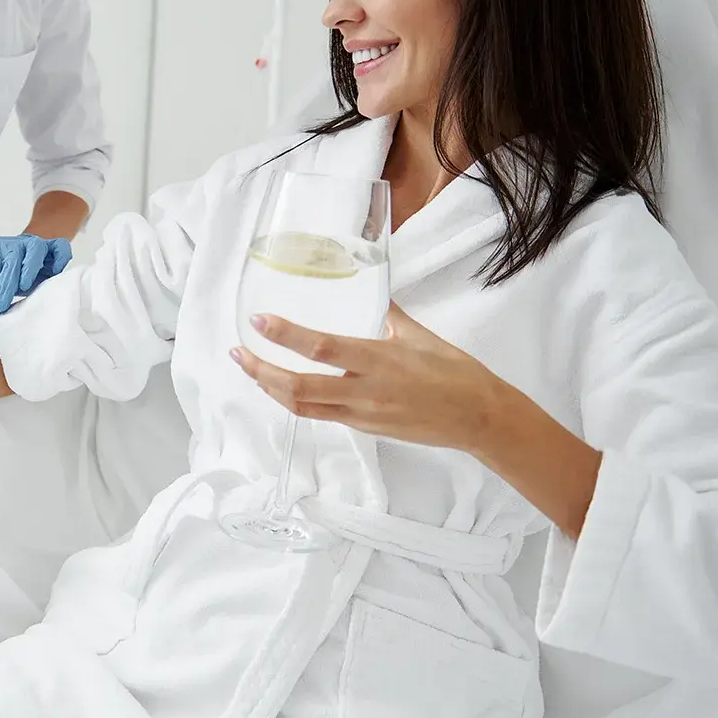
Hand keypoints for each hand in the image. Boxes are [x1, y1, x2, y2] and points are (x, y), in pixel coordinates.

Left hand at [0, 234, 71, 328]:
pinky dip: (59, 258)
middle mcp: (16, 244)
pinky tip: (55, 271)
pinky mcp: (56, 247)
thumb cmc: (15, 272)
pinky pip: (60, 248)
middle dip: (6, 283)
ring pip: (35, 249)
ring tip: (25, 286)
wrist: (35, 256)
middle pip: (11, 259)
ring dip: (29, 267)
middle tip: (1, 304)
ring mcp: (38, 243)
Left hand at [230, 304, 520, 452]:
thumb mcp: (418, 334)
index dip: (285, 335)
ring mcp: (362, 414)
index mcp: (378, 360)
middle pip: (297, 387)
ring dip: (271, 389)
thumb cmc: (455, 372)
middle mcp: (364, 391)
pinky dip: (295, 401)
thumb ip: (388, 313)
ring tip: (252, 370)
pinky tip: (282, 387)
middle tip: (238, 353)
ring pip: (302, 407)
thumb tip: (371, 289)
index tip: (258, 321)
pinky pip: (320, 416)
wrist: (479, 418)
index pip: (321, 348)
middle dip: (261, 372)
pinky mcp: (364, 429)